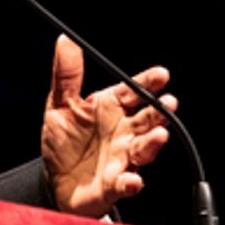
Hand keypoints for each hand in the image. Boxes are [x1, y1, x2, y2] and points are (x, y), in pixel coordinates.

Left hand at [41, 35, 174, 216]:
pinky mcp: (114, 184)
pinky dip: (131, 182)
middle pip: (147, 119)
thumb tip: (65, 40)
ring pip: (143, 149)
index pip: (134, 91)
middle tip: (169, 102)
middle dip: (160, 111)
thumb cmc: (63, 142)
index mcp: (111, 109)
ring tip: (159, 134)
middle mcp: (123, 132)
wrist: (55, 181)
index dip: (148, 82)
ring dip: (152, 143)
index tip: (161, 74)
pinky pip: (126, 183)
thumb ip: (67, 75)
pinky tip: (132, 178)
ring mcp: (122, 158)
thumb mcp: (59, 104)